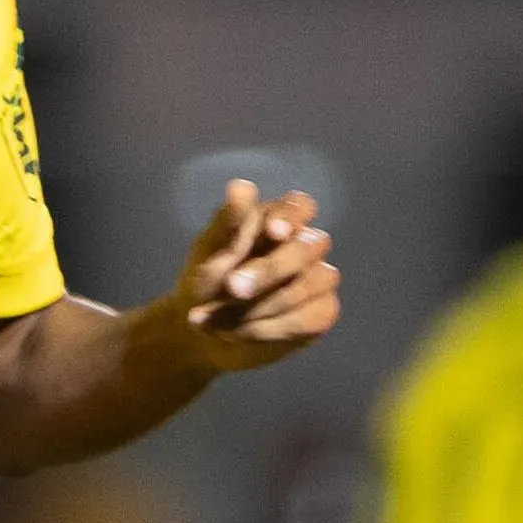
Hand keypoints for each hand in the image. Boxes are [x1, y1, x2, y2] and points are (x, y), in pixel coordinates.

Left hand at [171, 181, 340, 369]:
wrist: (201, 335)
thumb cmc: (205, 283)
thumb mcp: (208, 253)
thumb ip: (228, 222)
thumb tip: (240, 187)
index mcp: (277, 220)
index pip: (300, 206)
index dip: (291, 217)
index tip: (272, 232)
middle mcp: (304, 245)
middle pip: (306, 248)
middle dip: (268, 270)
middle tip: (231, 287)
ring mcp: (318, 278)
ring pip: (311, 283)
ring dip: (263, 304)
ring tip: (219, 320)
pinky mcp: (321, 312)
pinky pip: (310, 317)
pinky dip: (272, 327)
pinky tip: (240, 333)